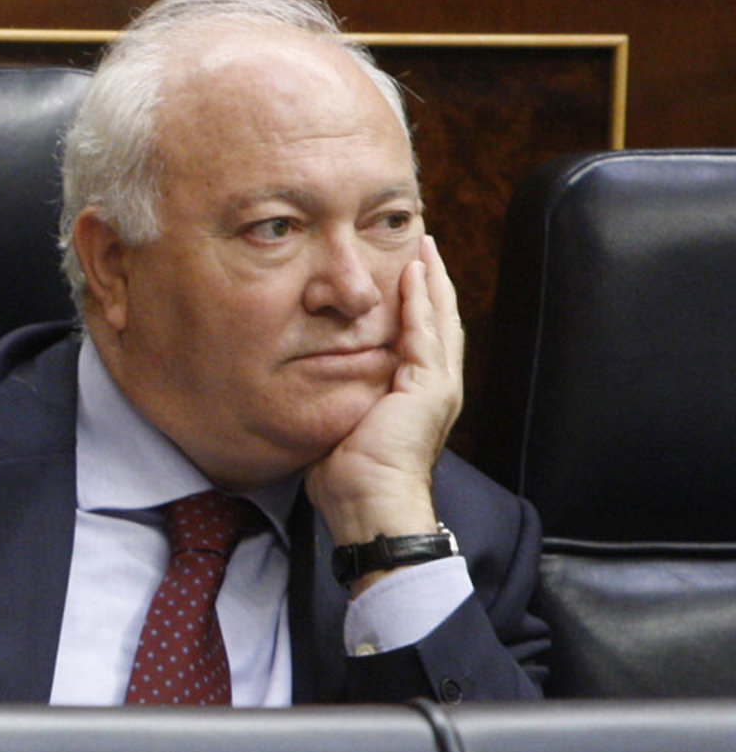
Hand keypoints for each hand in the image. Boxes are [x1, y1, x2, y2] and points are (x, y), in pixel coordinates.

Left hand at [304, 235, 463, 559]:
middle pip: (440, 321)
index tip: (407, 271)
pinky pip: (425, 332)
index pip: (421, 338)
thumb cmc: (349, 480)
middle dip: (433, 282)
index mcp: (417, 397)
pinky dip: (421, 300)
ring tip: (425, 247)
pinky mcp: (430, 388)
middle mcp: (435, 388)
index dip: (418, 304)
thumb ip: (341, 397)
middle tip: (425, 245)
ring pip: (439, 319)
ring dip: (432, 280)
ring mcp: (437, 387)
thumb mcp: (343, 424)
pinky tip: (414, 272)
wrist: (369, 507)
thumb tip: (311, 381)